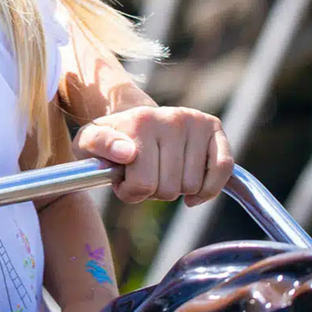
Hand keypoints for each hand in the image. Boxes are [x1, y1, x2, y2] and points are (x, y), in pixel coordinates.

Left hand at [73, 106, 233, 206]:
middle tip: (143, 176)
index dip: (130, 192)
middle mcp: (170, 118)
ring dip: (176, 190)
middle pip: (169, 189)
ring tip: (160, 172)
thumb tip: (127, 152)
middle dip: (153, 192)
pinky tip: (192, 193)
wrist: (131, 119)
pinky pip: (223, 168)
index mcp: (139, 122)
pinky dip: (209, 188)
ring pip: (193, 185)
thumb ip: (98, 146)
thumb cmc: (109, 140)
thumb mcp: (88, 143)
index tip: (123, 181)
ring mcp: (194, 121)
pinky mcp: (213, 127)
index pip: (142, 185)